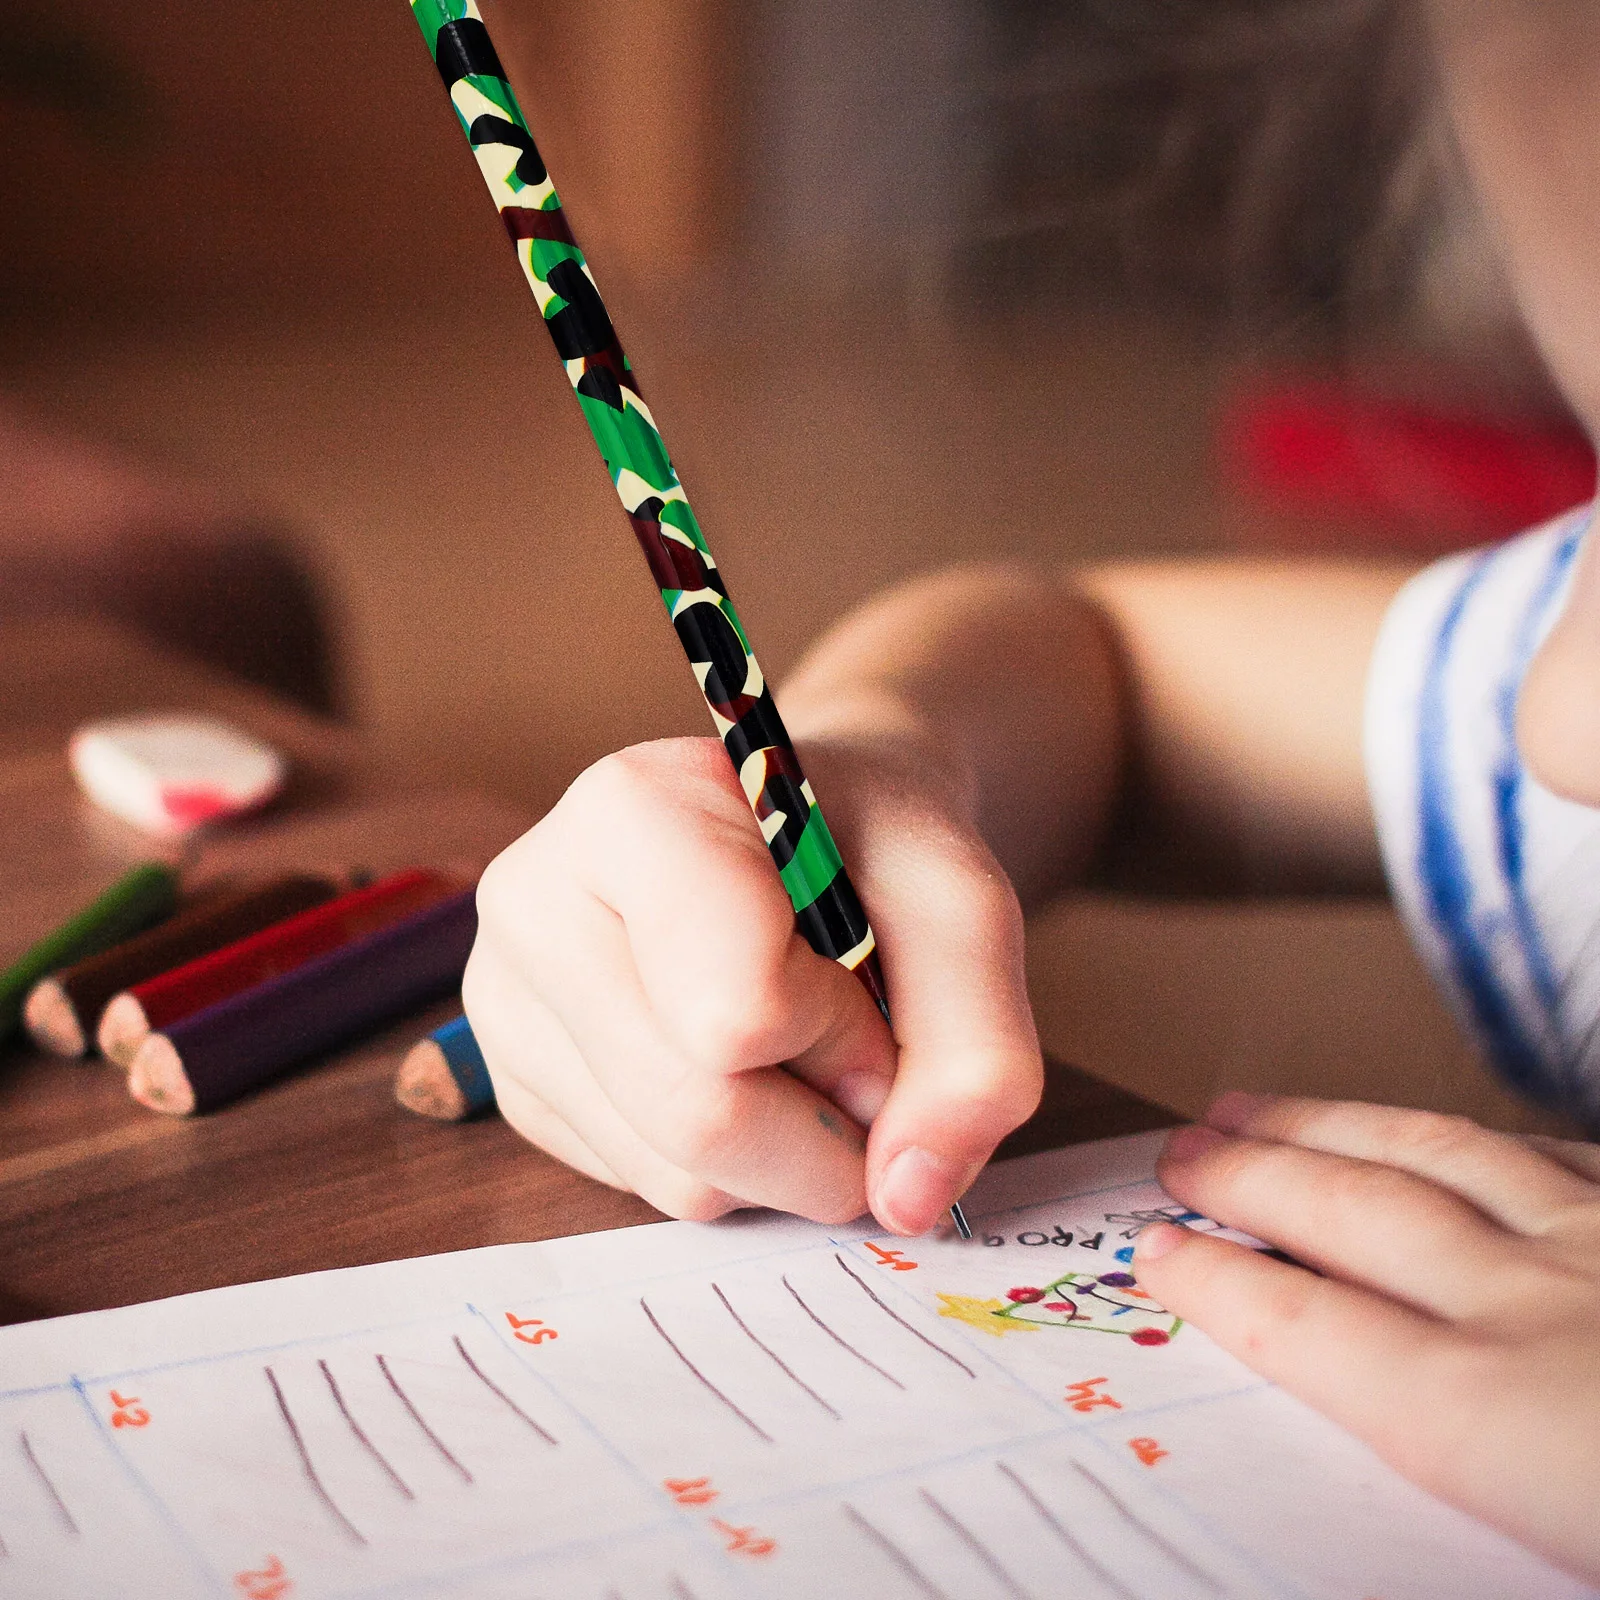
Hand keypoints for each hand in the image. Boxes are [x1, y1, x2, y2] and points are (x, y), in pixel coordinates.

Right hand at [464, 734, 1041, 1232]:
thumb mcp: (964, 909)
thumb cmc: (872, 849)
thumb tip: (907, 1198)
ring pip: (674, 1174)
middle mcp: (534, 900)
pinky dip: (733, 1165)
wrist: (806, 836)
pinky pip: (644, 1189)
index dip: (846, 1035)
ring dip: (786, 1153)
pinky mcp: (516, 1083)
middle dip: (826, 1127)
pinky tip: (740, 1071)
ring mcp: (508, 999)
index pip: (737, 1012)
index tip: (872, 986)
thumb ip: (977, 1049)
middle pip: (698, 1114)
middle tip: (865, 1060)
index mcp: (630, 811)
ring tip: (799, 1049)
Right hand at [1134, 1094, 1599, 1583]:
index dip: (1213, 1283)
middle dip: (1247, 1175)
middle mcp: (1533, 1303)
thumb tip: (1371, 1430)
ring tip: (1257, 1107)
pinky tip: (1444, 1134)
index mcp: (1493, 1417)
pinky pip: (1552, 1149)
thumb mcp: (1549, 1563)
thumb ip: (1443, 1463)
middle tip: (1180, 1150)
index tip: (1154, 1250)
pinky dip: (1473, 1137)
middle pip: (1349, 1210)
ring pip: (1438, 1151)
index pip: (1304, 1326)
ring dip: (1329, 1123)